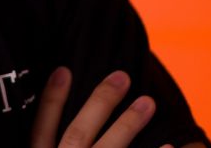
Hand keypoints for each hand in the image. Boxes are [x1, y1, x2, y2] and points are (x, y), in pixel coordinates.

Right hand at [30, 67, 172, 147]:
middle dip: (100, 103)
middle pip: (79, 134)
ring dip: (129, 125)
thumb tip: (44, 121)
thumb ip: (46, 143)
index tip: (64, 69)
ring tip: (148, 102)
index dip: (52, 98)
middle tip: (122, 76)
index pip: (41, 129)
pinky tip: (169, 145)